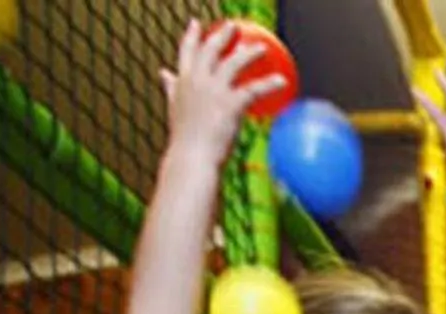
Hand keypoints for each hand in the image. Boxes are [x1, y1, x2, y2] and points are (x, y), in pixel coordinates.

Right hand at [161, 20, 281, 165]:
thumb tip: (163, 73)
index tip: (197, 23)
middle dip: (222, 35)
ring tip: (262, 48)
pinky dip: (269, 84)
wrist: (190, 157)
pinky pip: (254, 89)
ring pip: (234, 63)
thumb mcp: (174, 107)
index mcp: (182, 81)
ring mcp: (213, 91)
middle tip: (233, 26)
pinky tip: (282, 81)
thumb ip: (172, 87)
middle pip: (211, 50)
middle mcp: (196, 80)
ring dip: (249, 53)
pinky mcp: (230, 104)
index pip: (187, 51)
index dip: (192, 35)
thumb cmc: (184, 138)